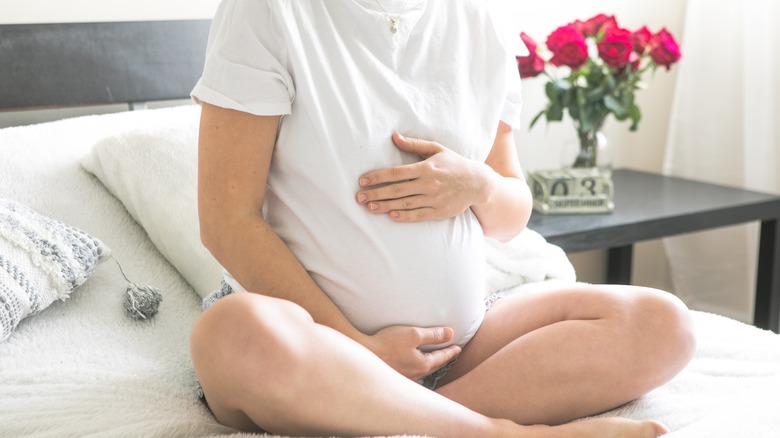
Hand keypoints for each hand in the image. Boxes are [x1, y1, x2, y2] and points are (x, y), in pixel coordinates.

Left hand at [356, 133, 491, 221]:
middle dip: (376, 193)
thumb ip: (414, 144)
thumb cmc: (455, 163)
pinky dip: (405, 216)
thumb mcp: (437, 149)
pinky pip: (419, 215)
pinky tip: (392, 216)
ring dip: (386, 206)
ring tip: (369, 208)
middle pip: (397, 190)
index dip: (378, 177)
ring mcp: (434, 199)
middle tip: (358, 197)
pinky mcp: (439, 211)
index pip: (396, 173)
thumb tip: (394, 136)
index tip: (362, 181)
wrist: (478, 183)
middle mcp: (429, 184)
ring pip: (405, 204)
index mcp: (426, 167)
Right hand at [363, 325, 461, 380]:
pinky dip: (418, 369)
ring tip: (434, 360)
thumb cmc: (388, 343)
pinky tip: (414, 368)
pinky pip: (412, 374)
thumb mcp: (413, 334)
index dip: (450, 351)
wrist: (364, 354)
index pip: (441, 357)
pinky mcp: (395, 376)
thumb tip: (450, 333)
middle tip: (450, 354)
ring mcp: (405, 377)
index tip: (458, 348)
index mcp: (423, 364)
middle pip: (434, 366)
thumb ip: (433, 334)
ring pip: (423, 372)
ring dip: (431, 365)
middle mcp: (415, 374)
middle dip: (443, 359)